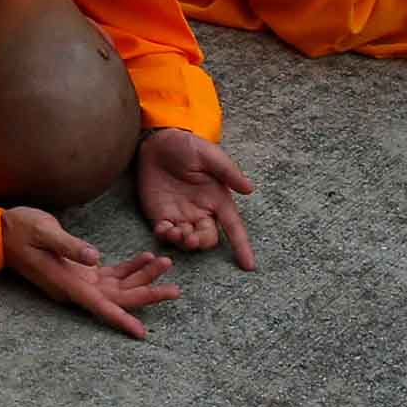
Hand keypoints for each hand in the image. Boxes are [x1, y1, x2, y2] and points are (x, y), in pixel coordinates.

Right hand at [0, 206, 179, 338]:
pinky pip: (111, 275)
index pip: (100, 306)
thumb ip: (69, 245)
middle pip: (117, 298)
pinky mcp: (80, 270)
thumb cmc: (19, 229)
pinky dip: (130, 267)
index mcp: (67, 284)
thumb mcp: (43, 232)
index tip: (141, 334)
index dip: (121, 319)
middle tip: (175, 290)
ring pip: (118, 287)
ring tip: (166, 263)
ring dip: (142, 277)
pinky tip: (146, 257)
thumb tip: (95, 259)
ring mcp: (79, 281)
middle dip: (147, 294)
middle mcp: (76, 288)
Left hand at [133, 128, 256, 268]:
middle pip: (208, 239)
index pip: (234, 227)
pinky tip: (162, 228)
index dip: (242, 246)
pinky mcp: (161, 214)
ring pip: (187, 241)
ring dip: (183, 242)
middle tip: (190, 237)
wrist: (157, 141)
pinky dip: (165, 237)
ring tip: (174, 231)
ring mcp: (181, 215)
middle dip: (201, 243)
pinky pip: (165, 235)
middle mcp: (201, 211)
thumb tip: (249, 189)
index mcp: (218, 200)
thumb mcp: (209, 155)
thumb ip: (228, 172)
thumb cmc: (187, 146)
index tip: (249, 266)